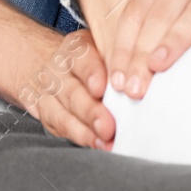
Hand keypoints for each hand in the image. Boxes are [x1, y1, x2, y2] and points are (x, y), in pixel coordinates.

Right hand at [9, 27, 114, 149]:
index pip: (81, 57)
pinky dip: (79, 136)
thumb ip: (120, 62)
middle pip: (72, 90)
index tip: (100, 89)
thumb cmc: (90, 60)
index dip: (90, 73)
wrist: (52, 65)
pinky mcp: (45, 112)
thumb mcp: (102, 50)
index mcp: (76, 48)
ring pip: (63, 111)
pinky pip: (59, 125)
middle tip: (108, 127)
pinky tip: (94, 143)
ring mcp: (49, 91)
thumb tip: (144, 78)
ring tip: (104, 140)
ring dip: (85, 128)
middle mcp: (58, 68)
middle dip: (91, 111)